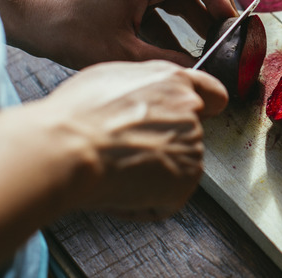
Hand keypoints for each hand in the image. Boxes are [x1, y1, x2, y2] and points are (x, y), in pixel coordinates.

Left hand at [0, 0, 237, 68]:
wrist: (32, 19)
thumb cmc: (70, 30)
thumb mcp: (124, 53)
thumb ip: (167, 61)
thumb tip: (198, 72)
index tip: (226, 24)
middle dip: (212, 9)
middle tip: (223, 39)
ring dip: (195, 19)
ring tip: (208, 48)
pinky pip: (161, 5)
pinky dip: (174, 26)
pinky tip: (178, 52)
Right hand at [39, 60, 227, 219]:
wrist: (69, 147)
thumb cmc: (78, 115)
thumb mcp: (111, 78)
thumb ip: (143, 87)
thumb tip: (143, 99)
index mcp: (173, 81)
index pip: (212, 94)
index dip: (206, 108)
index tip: (203, 116)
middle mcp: (189, 110)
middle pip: (188, 135)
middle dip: (162, 146)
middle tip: (126, 150)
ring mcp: (192, 145)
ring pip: (175, 167)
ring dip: (152, 175)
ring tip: (116, 168)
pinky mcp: (187, 178)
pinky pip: (167, 199)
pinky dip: (145, 203)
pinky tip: (120, 187)